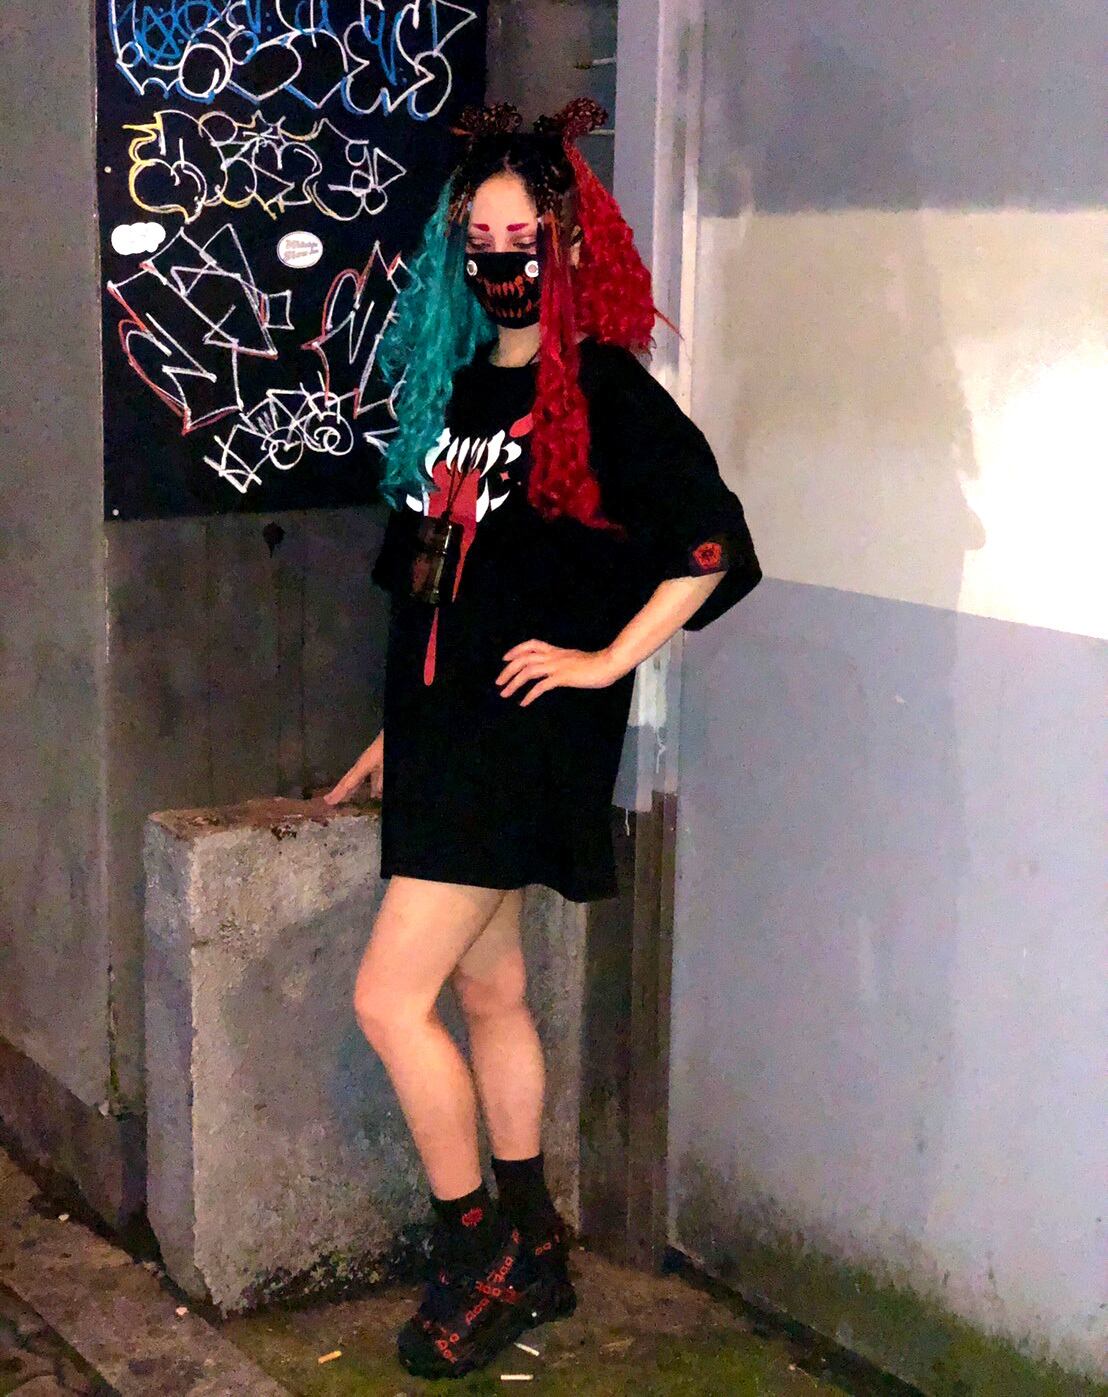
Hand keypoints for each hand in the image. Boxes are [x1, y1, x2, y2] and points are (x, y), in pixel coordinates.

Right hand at [323, 728, 383, 803]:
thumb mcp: (384, 764)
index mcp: (362, 765)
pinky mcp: (375, 761)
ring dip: (353, 789)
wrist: (393, 732)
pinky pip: (370, 776)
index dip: (338, 793)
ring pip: (358, 778)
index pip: (347, 783)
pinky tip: (372, 793)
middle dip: (339, 791)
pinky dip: (370, 785)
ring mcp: (368, 762)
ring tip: (346, 799)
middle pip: (348, 780)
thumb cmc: (385, 746)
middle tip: (327, 800)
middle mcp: (362, 764)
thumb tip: (374, 792)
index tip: (327, 801)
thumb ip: (379, 778)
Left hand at [496, 640, 621, 706]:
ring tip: (505, 693)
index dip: (516, 650)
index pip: (531, 645)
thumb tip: (557, 670)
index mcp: (556, 651)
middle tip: (498, 682)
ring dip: (513, 682)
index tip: (505, 658)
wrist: (609, 664)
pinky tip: (524, 702)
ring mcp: (557, 666)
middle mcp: (553, 656)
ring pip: (528, 671)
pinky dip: (529, 695)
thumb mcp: (575, 660)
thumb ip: (564, 662)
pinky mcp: (562, 677)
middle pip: (523, 658)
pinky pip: (541, 686)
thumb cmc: (597, 664)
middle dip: (508, 670)